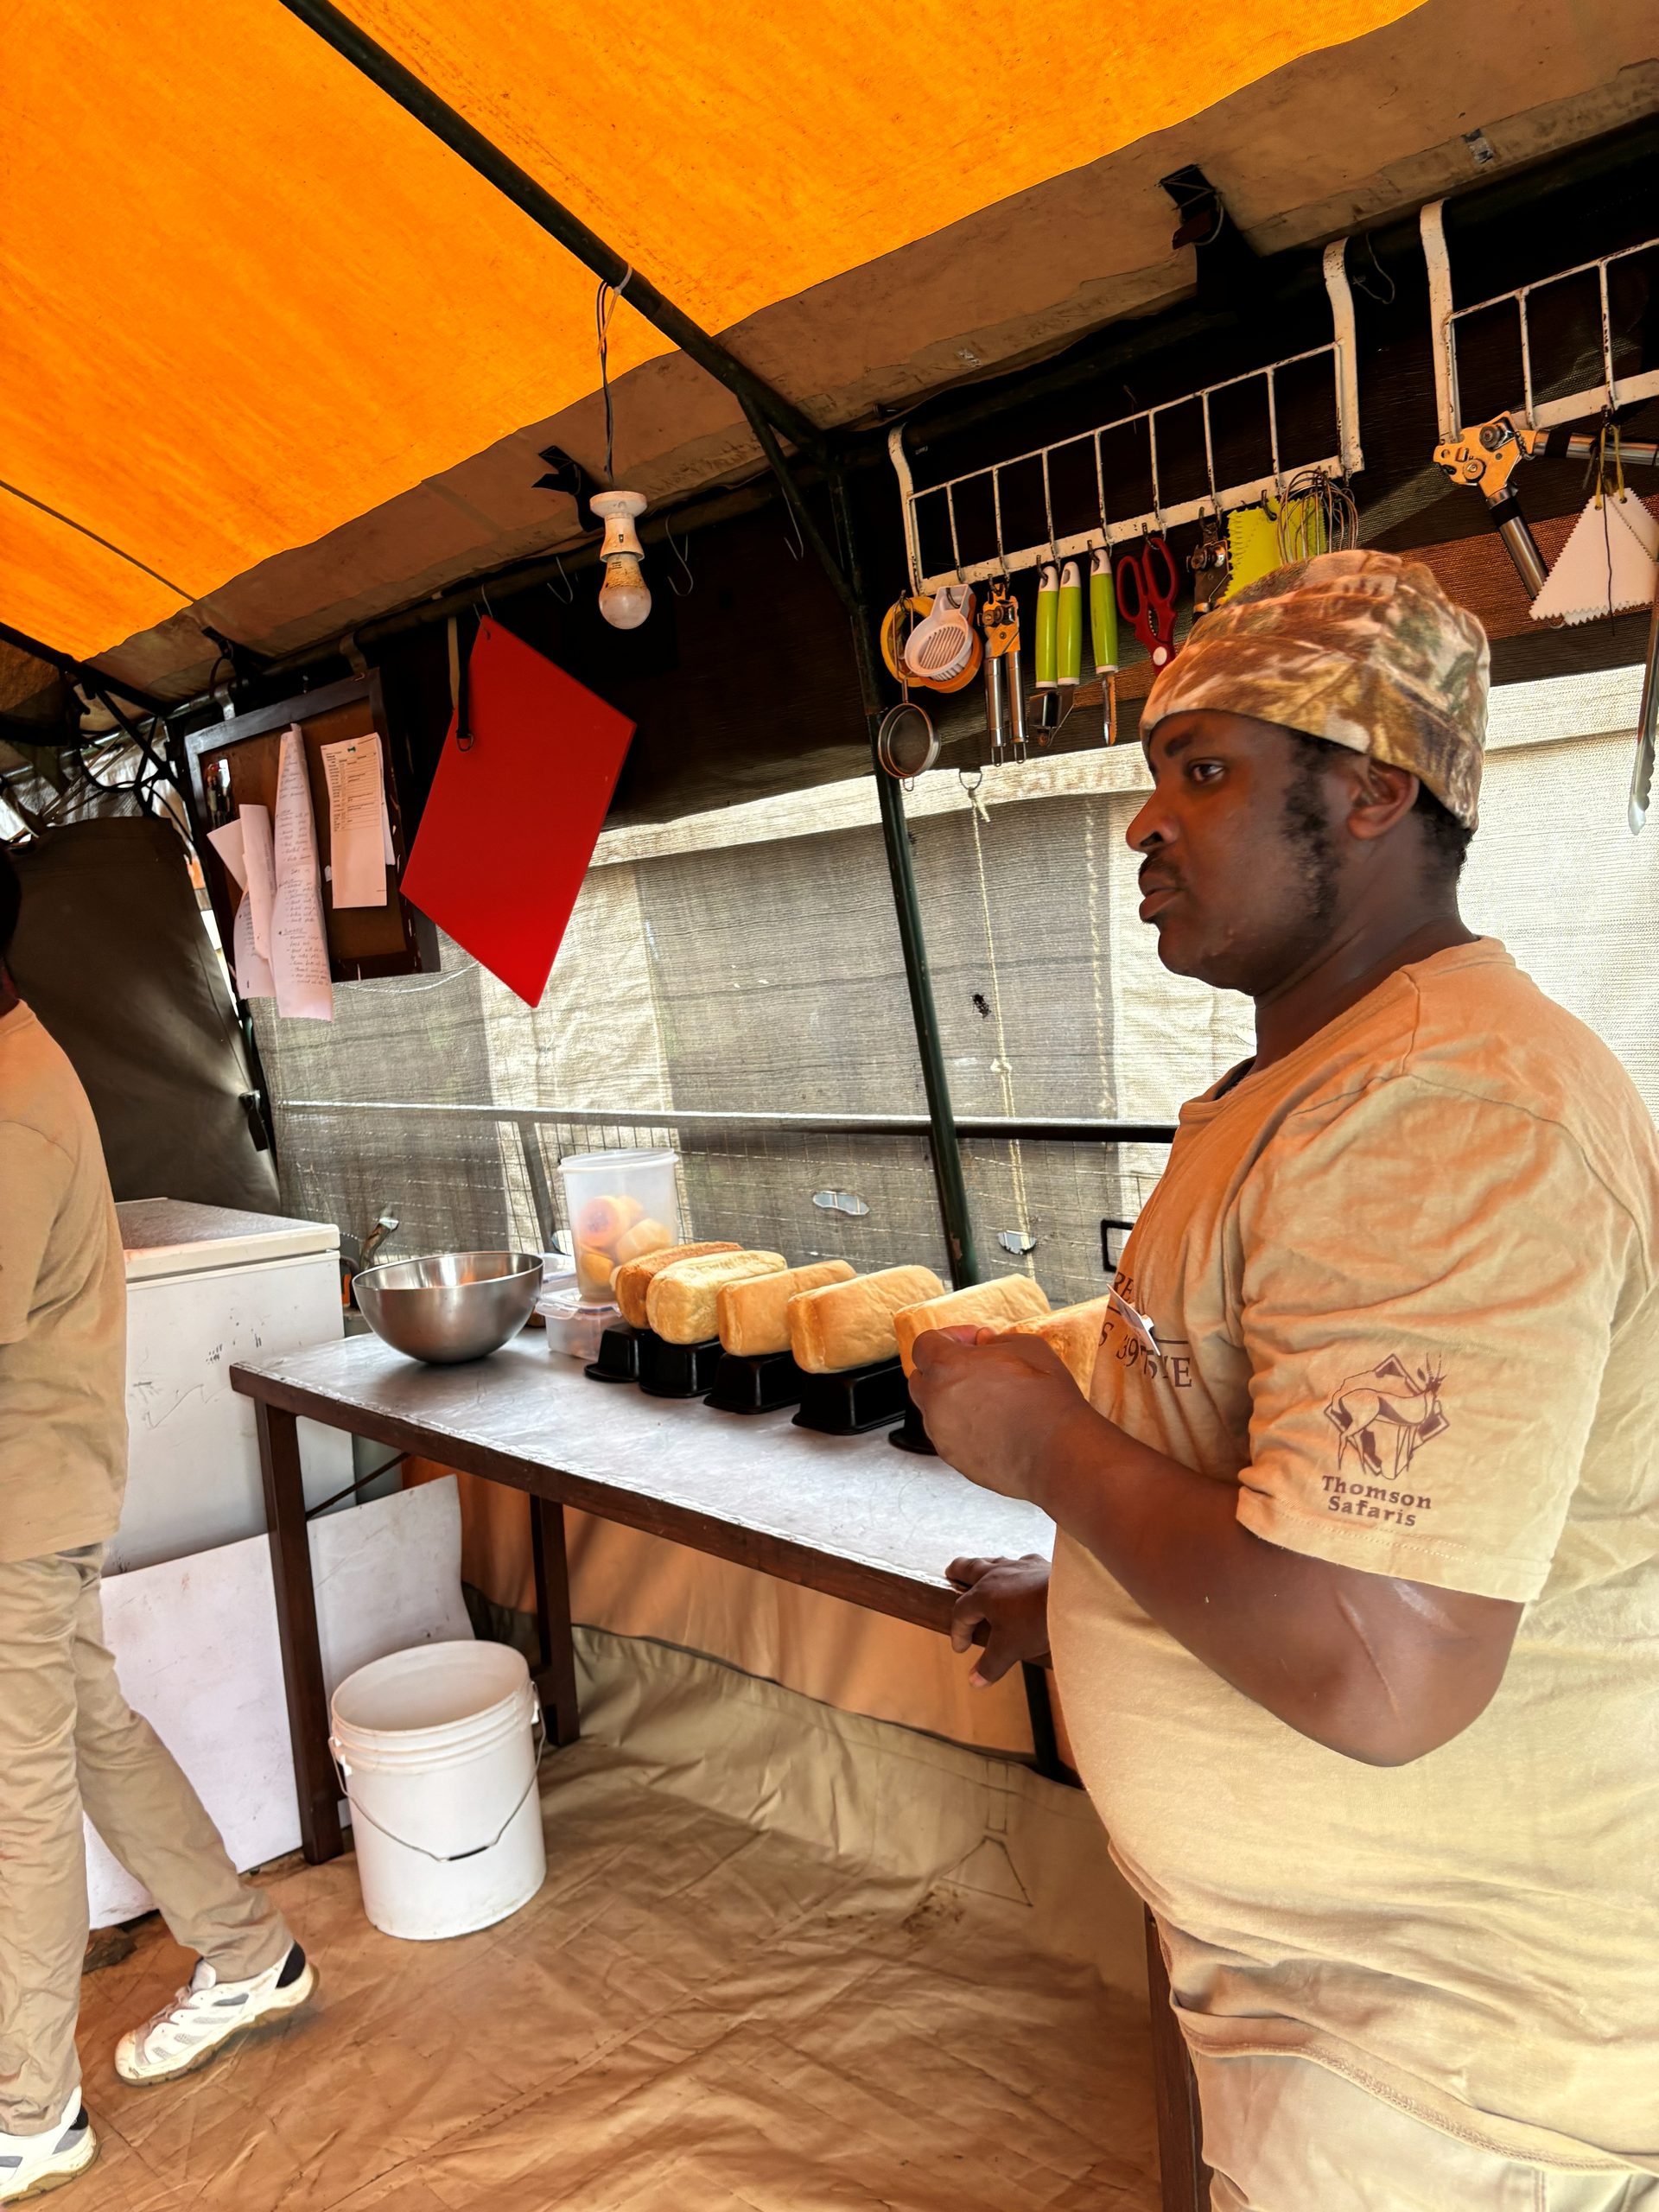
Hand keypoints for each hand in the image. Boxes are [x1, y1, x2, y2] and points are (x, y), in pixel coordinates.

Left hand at [909, 1327, 1094, 1503]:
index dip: (949, 1337)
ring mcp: (942, 1434)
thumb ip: (995, 1340)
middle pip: (921, 1378)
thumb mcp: (1026, 1346)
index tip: (970, 1340)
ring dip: (953, 1399)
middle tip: (974, 1366)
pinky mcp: (955, 1459)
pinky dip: (964, 1427)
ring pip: (935, 1410)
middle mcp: (936, 1402)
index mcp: (947, 1368)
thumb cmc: (1045, 1401)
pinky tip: (994, 1423)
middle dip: (944, 1368)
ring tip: (989, 1398)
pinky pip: (950, 1436)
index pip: (925, 1344)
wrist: (1057, 1451)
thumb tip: (985, 1343)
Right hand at [947, 1554, 1051, 1685]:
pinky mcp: (1039, 1564)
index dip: (958, 1632)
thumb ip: (990, 1665)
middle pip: (969, 1568)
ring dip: (984, 1566)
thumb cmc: (1036, 1621)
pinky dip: (1016, 1567)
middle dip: (958, 1572)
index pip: (961, 1612)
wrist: (1072, 1598)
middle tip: (951, 1573)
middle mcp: (996, 1574)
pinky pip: (1021, 1562)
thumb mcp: (1009, 1649)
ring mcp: (1018, 1566)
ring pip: (994, 1561)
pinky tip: (1021, 1571)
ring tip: (981, 1569)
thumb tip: (975, 1681)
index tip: (961, 1648)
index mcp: (983, 1595)